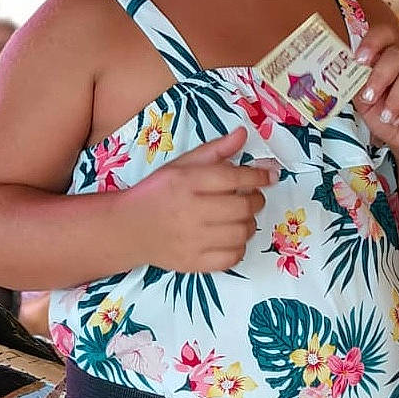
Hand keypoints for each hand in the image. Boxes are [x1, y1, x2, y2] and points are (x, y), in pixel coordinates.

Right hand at [123, 126, 272, 272]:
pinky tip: (231, 238)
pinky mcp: (194, 263)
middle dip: (256, 199)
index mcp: (187, 182)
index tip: (269, 176)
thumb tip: (244, 134)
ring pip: (241, 233)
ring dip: (249, 223)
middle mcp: (191, 211)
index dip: (258, 176)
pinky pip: (232, 258)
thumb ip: (214, 150)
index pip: (234, 177)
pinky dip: (239, 247)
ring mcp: (193, 240)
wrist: (128, 229)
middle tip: (254, 197)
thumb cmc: (157, 192)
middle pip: (242, 206)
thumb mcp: (181, 165)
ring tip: (242, 218)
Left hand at [355, 25, 398, 158]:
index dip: (372, 41)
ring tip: (388, 116)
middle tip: (370, 97)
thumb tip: (348, 74)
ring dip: (396, 98)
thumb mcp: (367, 105)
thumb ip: (358, 87)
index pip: (385, 34)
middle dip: (380, 76)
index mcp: (391, 58)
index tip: (359, 59)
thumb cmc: (391, 120)